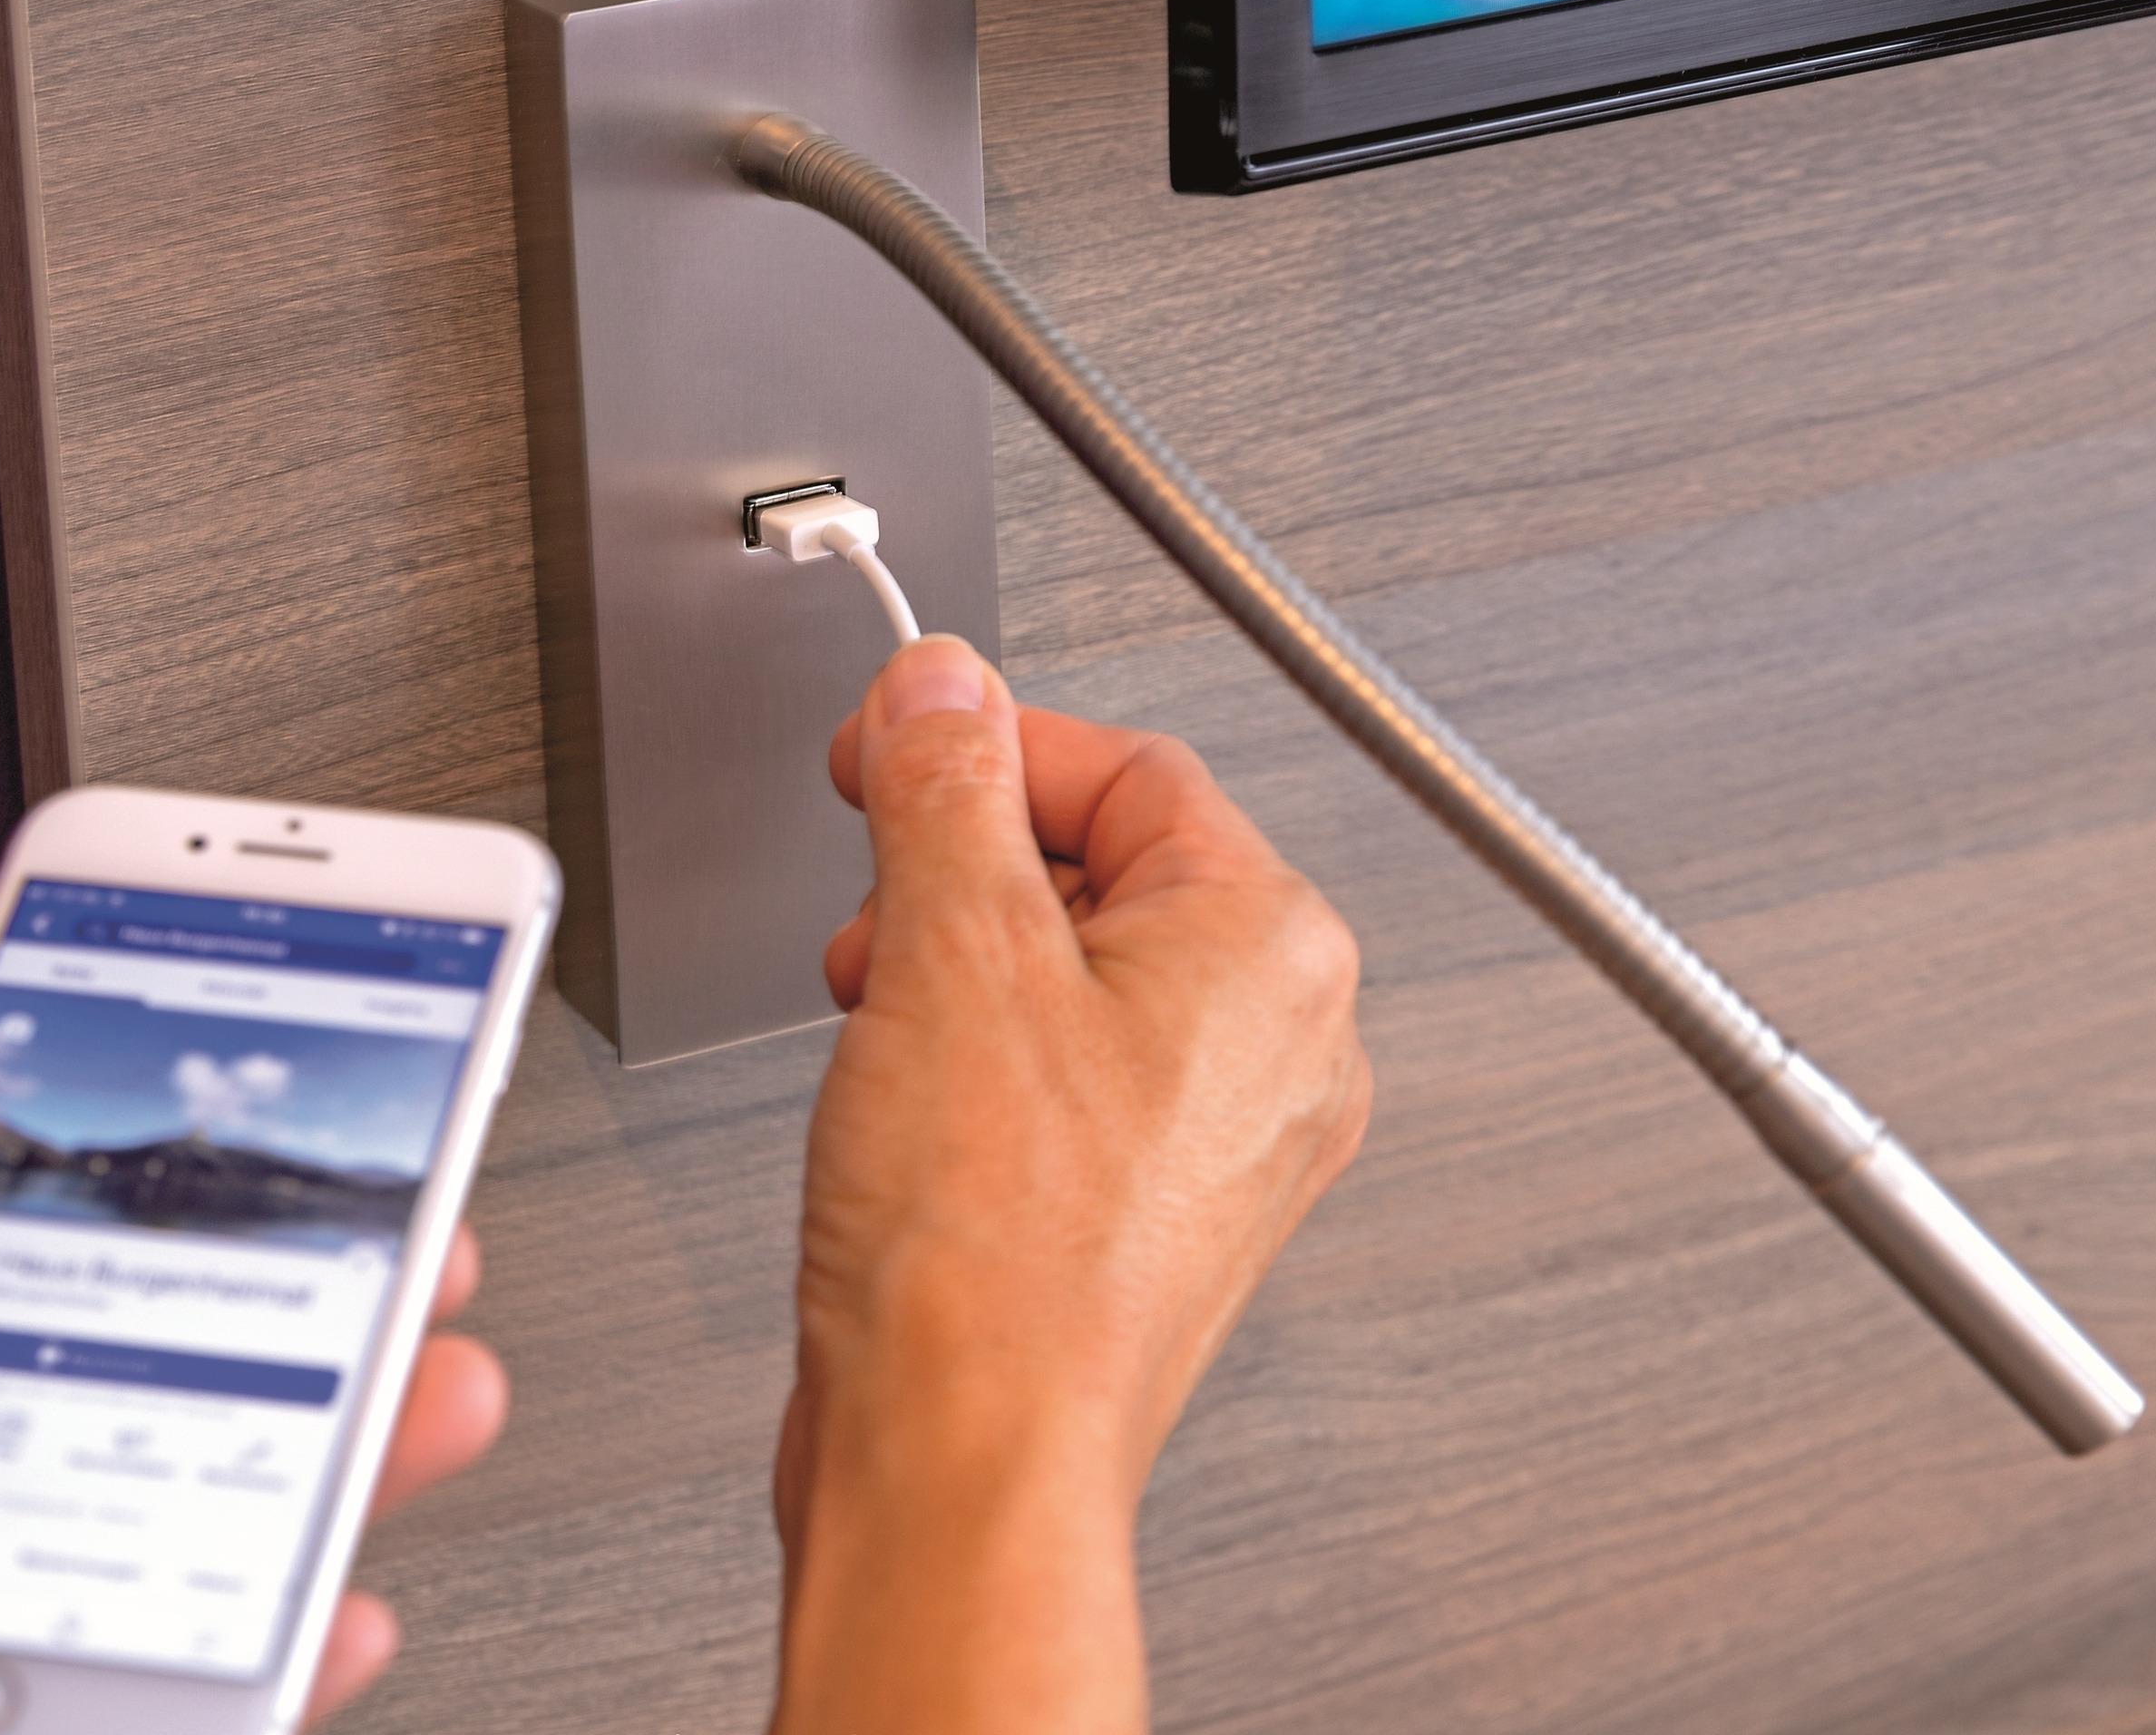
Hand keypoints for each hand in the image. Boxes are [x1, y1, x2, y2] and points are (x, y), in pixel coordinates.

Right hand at [773, 638, 1370, 1734]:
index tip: (885, 750)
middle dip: (959, 874)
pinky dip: (973, 1064)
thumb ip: (944, 785)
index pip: (1126, 766)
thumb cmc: (989, 1260)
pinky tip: (906, 1110)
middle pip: (1102, 866)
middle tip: (877, 913)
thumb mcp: (946, 949)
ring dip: (954, 969)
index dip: (981, 746)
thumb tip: (942, 688)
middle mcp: (1278, 1043)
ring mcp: (1220, 1140)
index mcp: (1272, 950)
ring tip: (883, 1026)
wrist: (963, 1466)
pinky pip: (1063, 1077)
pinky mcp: (1149, 1212)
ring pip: (1074, 974)